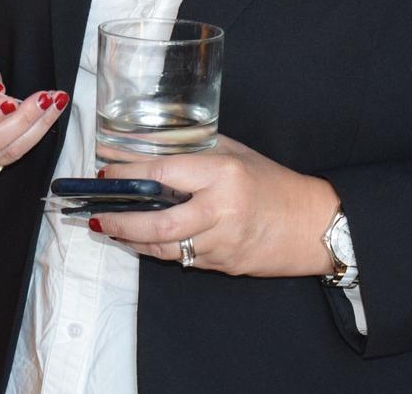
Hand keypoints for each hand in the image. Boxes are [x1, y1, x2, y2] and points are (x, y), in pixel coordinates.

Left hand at [92, 136, 339, 276]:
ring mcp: (223, 242)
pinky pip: (183, 258)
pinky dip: (158, 249)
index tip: (104, 170)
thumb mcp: (235, 154)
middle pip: (159, 222)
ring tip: (109, 227)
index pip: (162, 173)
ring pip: (166, 247)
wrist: (314, 224)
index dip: (127, 173)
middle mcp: (221, 209)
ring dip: (132, 239)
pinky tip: (140, 241)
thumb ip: (193, 152)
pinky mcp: (224, 264)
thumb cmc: (273, 183)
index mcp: (223, 174)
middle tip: (97, 214)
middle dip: (121, 220)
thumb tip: (146, 147)